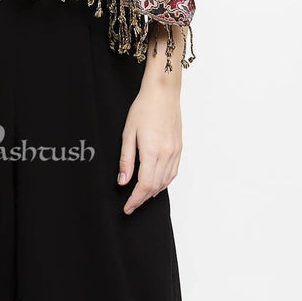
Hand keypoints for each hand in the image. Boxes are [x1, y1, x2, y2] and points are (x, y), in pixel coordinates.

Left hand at [117, 84, 182, 213]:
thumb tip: (123, 181)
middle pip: (155, 187)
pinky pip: (173, 172)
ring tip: (141, 197)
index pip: (144, 185)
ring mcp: (175, 151)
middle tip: (131, 205)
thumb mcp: (128, 133)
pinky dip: (164, 182)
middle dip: (142, 199)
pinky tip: (155, 184)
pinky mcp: (178, 148)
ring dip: (153, 192)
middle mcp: (166, 154)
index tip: (127, 207)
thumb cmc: (143, 109)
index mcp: (152, 151)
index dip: (135, 199)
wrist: (163, 93)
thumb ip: (126, 160)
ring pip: (166, 181)